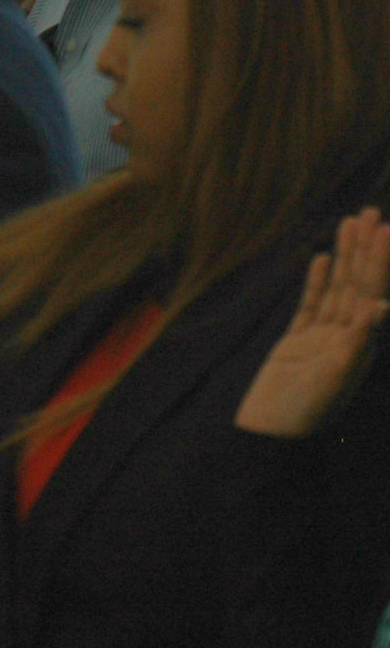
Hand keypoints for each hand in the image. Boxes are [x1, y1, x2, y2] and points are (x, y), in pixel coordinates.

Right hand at [235, 208, 389, 438]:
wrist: (269, 435)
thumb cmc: (304, 413)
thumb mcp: (334, 378)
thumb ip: (357, 343)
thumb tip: (380, 307)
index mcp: (361, 344)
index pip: (373, 293)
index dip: (380, 262)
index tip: (386, 230)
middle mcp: (346, 337)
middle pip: (358, 284)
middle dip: (365, 249)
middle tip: (370, 212)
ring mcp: (320, 338)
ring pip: (336, 289)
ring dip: (344, 256)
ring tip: (349, 223)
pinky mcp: (296, 343)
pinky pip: (310, 305)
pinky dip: (317, 282)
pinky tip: (322, 259)